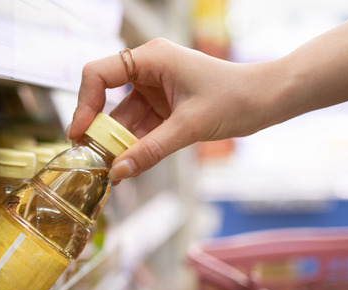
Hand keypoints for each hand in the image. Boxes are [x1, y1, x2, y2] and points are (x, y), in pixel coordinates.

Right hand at [69, 38, 265, 179]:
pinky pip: (138, 128)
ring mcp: (154, 89)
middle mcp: (147, 70)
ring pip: (121, 119)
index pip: (99, 74)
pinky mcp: (163, 107)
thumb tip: (117, 173)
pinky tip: (125, 167)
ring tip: (107, 171)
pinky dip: (131, 147)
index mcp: (151, 58)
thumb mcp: (189, 127)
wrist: (269, 100)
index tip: (79, 133)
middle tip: (89, 158)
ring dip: (114, 144)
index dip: (83, 104)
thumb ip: (150, 151)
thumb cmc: (236, 98)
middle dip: (97, 130)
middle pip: (105, 98)